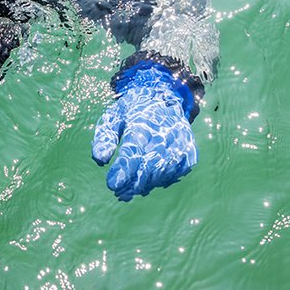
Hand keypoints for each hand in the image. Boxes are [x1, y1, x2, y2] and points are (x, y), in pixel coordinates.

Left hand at [92, 62, 196, 201]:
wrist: (165, 97)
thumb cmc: (133, 109)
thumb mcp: (114, 116)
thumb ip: (105, 137)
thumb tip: (99, 160)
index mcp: (144, 122)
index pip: (134, 150)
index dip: (123, 170)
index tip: (112, 184)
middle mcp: (166, 133)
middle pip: (149, 166)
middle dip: (132, 183)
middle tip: (118, 193)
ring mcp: (181, 144)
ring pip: (162, 172)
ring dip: (144, 184)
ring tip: (128, 191)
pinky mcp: (189, 153)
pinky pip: (174, 173)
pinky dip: (159, 180)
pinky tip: (147, 181)